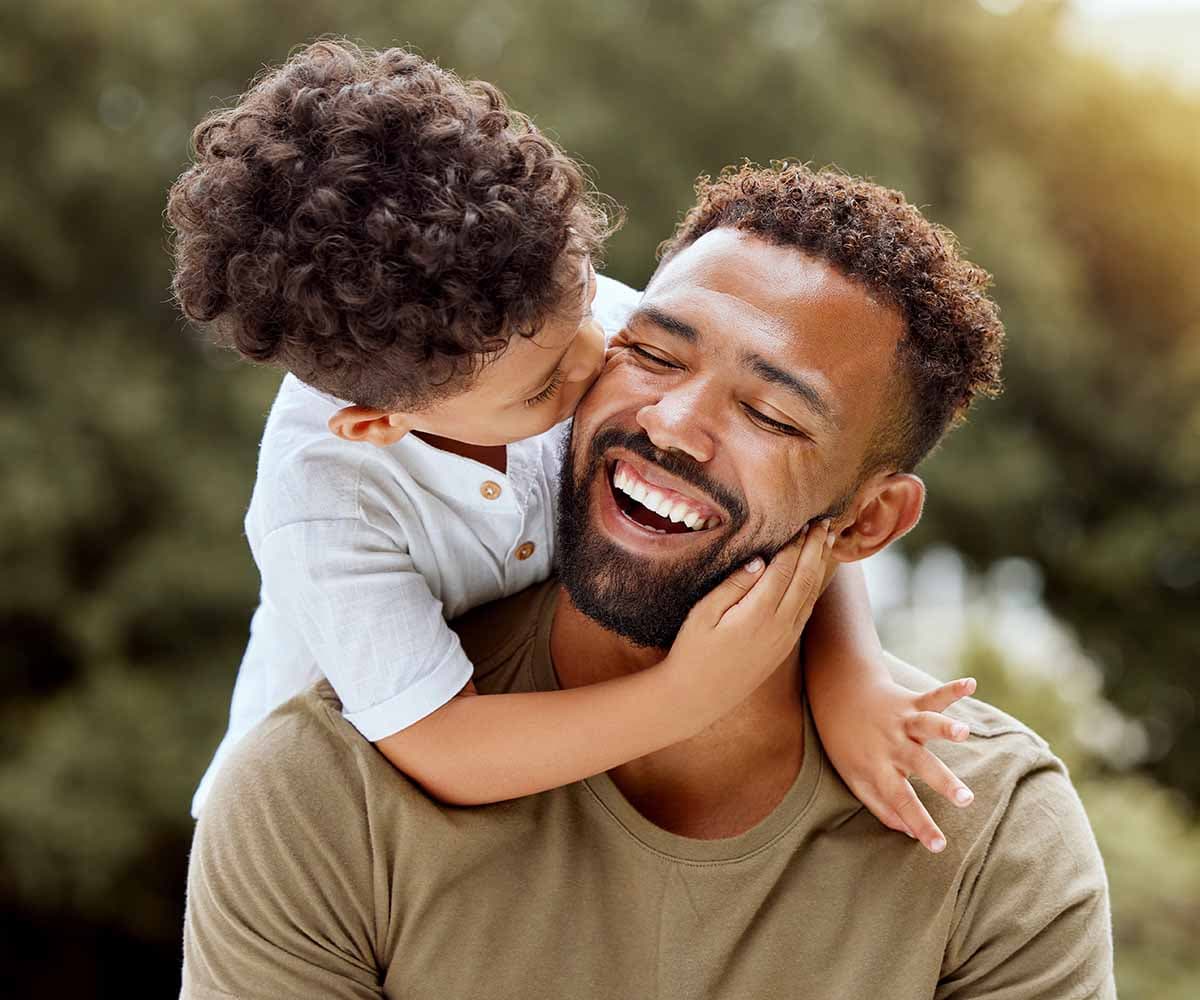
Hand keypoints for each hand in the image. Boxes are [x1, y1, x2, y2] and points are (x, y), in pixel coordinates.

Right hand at [666, 519, 837, 717]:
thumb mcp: (704, 614)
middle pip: (805, 578)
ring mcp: (785, 639)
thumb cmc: (693, 651)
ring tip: (828, 542)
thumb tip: (760, 560)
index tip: (804, 521)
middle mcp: (779, 626)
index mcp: (758, 613)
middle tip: (824, 523)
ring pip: (811, 595)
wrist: (698, 697)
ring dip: (821, 566)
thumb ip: (733, 585)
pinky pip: (806, 611)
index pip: (785, 569)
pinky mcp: (784, 647)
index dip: (796, 544)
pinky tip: (816, 574)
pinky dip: (815, 587)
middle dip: (816, 549)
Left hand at [816, 674, 978, 853]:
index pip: (900, 801)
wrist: (837, 695)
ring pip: (926, 725)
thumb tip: (910, 833)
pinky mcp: (910, 702)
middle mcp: (893, 745)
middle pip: (920, 765)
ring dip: (945, 728)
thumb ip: (881, 806)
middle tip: (965, 799)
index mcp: (878, 767)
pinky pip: (933, 696)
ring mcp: (902, 721)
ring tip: (963, 732)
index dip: (920, 824)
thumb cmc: (847, 744)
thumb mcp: (854, 778)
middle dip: (943, 782)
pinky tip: (971, 684)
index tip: (939, 846)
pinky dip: (952, 690)